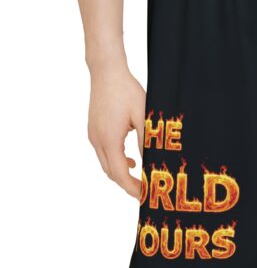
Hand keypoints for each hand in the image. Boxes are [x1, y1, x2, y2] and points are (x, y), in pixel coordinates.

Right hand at [87, 64, 145, 196]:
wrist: (107, 72)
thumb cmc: (126, 91)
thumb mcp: (143, 116)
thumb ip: (146, 140)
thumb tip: (151, 161)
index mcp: (109, 140)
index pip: (120, 174)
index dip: (132, 187)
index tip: (145, 196)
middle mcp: (97, 140)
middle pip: (111, 173)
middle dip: (127, 184)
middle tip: (145, 191)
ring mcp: (93, 135)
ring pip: (106, 164)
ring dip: (122, 173)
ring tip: (141, 178)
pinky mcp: (94, 130)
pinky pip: (105, 153)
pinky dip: (117, 161)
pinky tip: (132, 159)